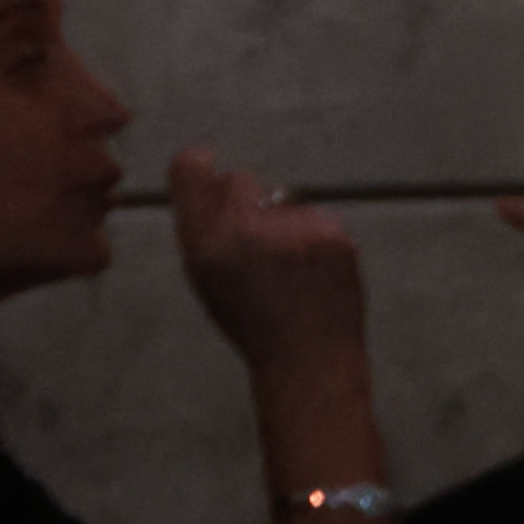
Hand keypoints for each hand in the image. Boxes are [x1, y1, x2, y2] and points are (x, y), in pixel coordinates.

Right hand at [167, 148, 375, 384]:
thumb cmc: (251, 323)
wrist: (308, 358)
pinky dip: (314, 237)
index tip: (206, 165)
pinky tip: (313, 272)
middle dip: (244, 200)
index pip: (191, 170)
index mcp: (205, 242)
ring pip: (282, 197)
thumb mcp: (205, 279)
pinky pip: (315, 217)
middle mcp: (247, 229)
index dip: (198, 165)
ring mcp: (294, 230)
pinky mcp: (332, 235)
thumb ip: (199, 228)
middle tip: (255, 238)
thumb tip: (202, 171)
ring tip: (288, 268)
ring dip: (281, 221)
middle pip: (240, 178)